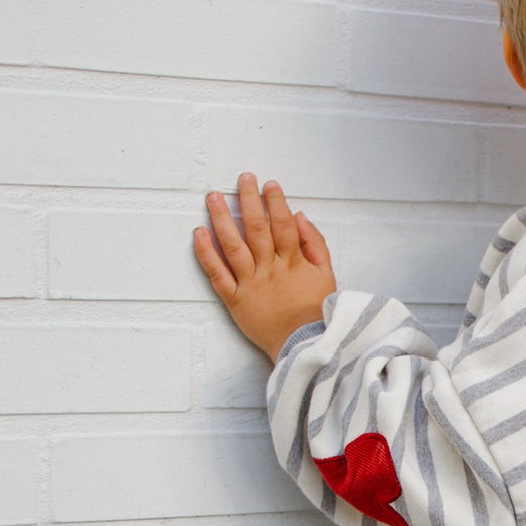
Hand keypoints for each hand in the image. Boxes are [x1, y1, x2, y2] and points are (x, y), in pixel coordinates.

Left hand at [194, 173, 336, 362]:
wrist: (304, 346)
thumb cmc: (316, 313)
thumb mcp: (326, 276)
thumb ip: (315, 244)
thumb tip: (299, 217)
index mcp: (292, 262)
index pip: (282, 224)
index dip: (275, 202)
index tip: (269, 185)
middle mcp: (269, 269)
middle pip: (256, 228)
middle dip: (248, 200)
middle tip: (242, 179)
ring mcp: (250, 284)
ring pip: (233, 245)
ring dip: (221, 218)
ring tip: (214, 197)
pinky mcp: (235, 300)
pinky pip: (217, 274)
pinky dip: (206, 253)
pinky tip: (199, 233)